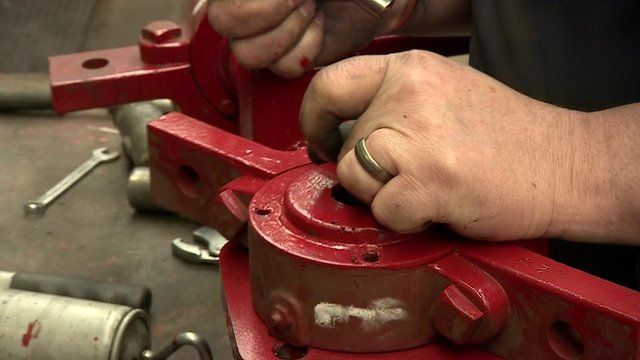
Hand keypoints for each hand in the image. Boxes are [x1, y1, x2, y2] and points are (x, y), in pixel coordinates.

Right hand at [208, 0, 415, 77]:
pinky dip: (306, 49)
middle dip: (269, 14)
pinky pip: (279, 68)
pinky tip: (320, 28)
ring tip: (314, 12)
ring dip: (288, 32)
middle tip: (304, 0)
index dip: (259, 4)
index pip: (223, 2)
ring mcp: (265, 32)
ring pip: (246, 53)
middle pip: (224, 22)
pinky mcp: (287, 56)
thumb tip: (281, 2)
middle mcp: (248, 6)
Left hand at [300, 50, 587, 240]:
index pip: (330, 84)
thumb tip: (341, 137)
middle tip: (412, 175)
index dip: (314, 119)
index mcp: (411, 70)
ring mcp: (418, 136)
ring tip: (427, 189)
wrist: (567, 165)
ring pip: (354, 178)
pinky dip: (405, 220)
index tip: (322, 141)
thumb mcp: (444, 95)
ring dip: (383, 196)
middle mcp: (409, 94)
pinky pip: (382, 211)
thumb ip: (393, 107)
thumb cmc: (508, 137)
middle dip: (368, 172)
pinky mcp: (430, 179)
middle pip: (345, 145)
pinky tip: (438, 207)